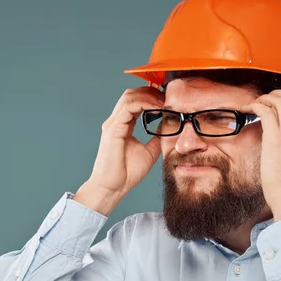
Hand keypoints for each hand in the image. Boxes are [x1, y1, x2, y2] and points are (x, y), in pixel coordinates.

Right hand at [75, 86, 164, 215]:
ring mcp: (113, 125)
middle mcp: (115, 122)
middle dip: (150, 92)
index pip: (134, 102)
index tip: (167, 101)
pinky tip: (156, 108)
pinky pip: (128, 107)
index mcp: (122, 126)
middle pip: (131, 94)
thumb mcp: (149, 152)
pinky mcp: (113, 129)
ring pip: (129, 97)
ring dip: (148, 96)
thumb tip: (168, 125)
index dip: (150, 97)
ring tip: (163, 101)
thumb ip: (156, 138)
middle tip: (167, 97)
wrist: (113, 188)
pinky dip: (143, 103)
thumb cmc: (126, 174)